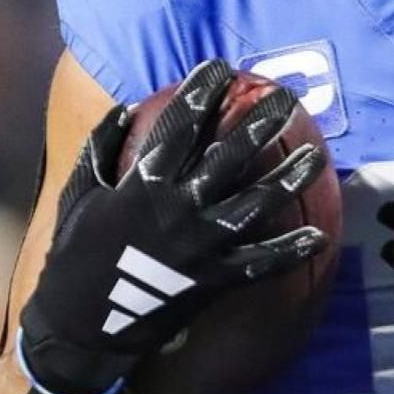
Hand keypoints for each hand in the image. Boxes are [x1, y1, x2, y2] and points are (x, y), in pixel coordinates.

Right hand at [18, 60, 328, 393]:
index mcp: (143, 184)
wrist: (81, 325)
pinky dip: (288, 253)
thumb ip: (101, 147)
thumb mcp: (79, 193)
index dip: (201, 93)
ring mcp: (201, 246)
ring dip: (288, 179)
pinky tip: (318, 238)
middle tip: (285, 97)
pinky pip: (259, 265)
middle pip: (228, 157)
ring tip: (316, 156)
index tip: (221, 68)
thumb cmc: (75, 253)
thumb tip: (127, 108)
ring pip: (255, 206)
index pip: (180, 127)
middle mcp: (179, 209)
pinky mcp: (214, 281)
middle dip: (258, 123)